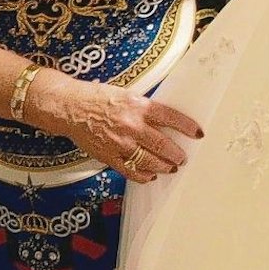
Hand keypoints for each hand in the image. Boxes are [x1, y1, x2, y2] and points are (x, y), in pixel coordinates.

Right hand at [27, 74, 203, 183]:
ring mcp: (120, 143)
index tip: (198, 133)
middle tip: (182, 158)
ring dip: (164, 167)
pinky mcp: (109, 156)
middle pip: (163, 145)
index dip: (187, 127)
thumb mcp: (126, 94)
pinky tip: (150, 175)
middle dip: (177, 154)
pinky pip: (131, 171)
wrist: (70, 107)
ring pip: (150, 161)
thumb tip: (164, 120)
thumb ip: (144, 108)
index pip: (171, 117)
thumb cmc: (97, 97)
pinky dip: (144, 176)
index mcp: (138, 106)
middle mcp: (132, 125)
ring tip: (171, 168)